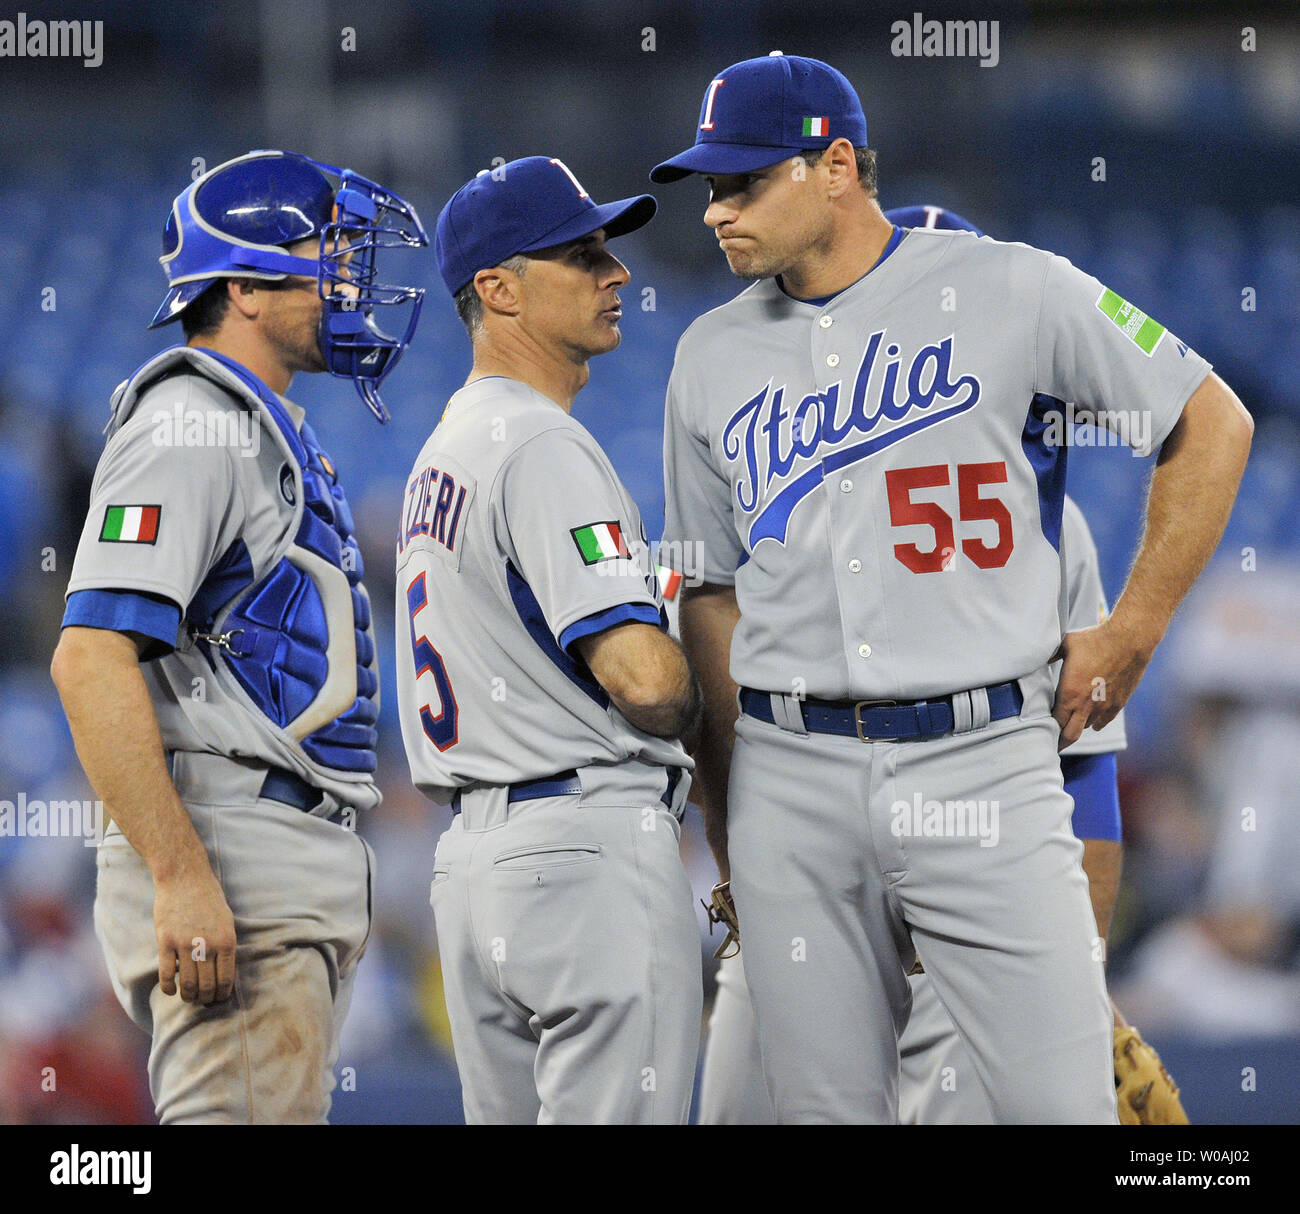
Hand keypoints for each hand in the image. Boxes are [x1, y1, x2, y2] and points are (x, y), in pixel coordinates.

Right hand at [153, 871, 236, 1003]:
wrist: (185, 878)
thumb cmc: (209, 898)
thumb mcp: (227, 920)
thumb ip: (225, 945)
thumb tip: (224, 971)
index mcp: (227, 940)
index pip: (226, 979)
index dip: (222, 994)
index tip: (218, 1000)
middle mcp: (208, 945)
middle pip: (207, 985)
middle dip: (206, 998)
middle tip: (203, 1001)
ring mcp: (185, 944)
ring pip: (187, 983)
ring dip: (188, 996)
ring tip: (188, 998)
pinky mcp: (165, 941)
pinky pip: (167, 973)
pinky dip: (168, 987)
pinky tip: (171, 991)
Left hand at [1052, 618, 1155, 749]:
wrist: (1129, 641)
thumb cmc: (1095, 640)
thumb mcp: (1065, 645)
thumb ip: (1051, 655)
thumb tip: (1038, 658)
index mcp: (1069, 694)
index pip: (1054, 722)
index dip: (1046, 728)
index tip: (1040, 731)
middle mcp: (1085, 705)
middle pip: (1070, 735)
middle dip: (1060, 742)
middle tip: (1053, 745)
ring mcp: (1103, 707)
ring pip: (1086, 727)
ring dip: (1078, 727)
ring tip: (1071, 726)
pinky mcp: (1118, 704)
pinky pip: (1104, 722)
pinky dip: (1096, 723)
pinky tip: (1093, 723)